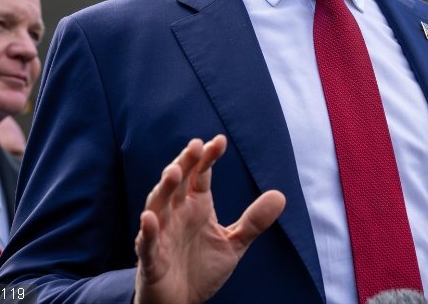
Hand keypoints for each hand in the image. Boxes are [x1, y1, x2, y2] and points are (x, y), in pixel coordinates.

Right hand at [134, 135, 285, 303]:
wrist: (181, 303)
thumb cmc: (201, 268)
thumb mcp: (234, 243)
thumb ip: (254, 221)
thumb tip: (280, 195)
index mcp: (196, 206)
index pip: (200, 175)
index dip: (207, 158)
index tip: (220, 141)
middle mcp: (176, 215)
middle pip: (177, 183)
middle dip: (185, 163)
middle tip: (195, 146)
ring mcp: (161, 235)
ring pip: (158, 206)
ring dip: (164, 189)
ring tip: (174, 172)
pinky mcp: (151, 259)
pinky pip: (146, 243)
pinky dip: (147, 231)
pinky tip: (150, 218)